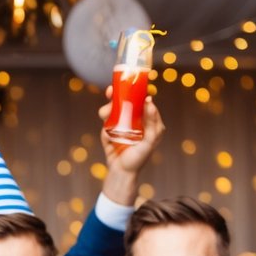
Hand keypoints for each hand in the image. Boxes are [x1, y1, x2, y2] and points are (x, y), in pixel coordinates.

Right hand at [99, 88, 164, 204]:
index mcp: (147, 120)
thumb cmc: (138, 159)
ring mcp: (120, 123)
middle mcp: (134, 119)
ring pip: (112, 108)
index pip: (143, 100)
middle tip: (111, 91)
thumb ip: (152, 122)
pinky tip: (107, 132)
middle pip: (125, 100)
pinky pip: (105, 119)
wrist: (121, 173)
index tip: (133, 82)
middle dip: (116, 93)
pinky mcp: (109, 130)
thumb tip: (150, 102)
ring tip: (105, 114)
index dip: (138, 90)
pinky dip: (104, 122)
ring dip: (107, 108)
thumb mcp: (149, 141)